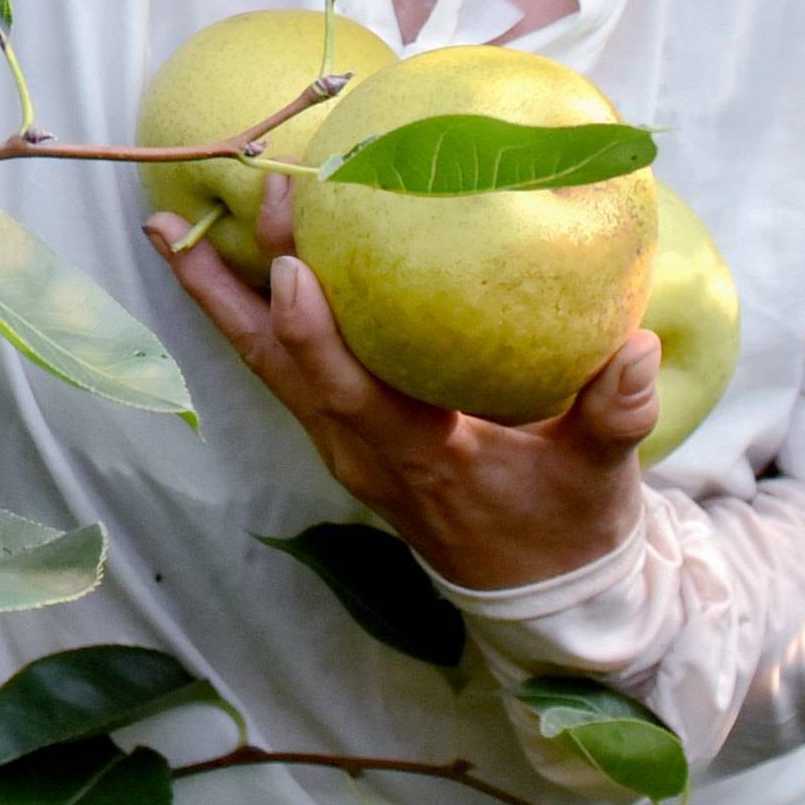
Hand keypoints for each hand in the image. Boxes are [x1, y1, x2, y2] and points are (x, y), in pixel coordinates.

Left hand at [153, 169, 660, 595]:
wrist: (539, 590)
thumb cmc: (568, 526)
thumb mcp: (602, 480)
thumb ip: (616, 416)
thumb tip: (635, 347)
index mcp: (420, 459)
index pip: (353, 396)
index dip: (317, 336)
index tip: (292, 268)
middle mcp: (362, 452)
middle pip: (283, 367)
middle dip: (239, 292)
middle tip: (203, 214)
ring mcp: (344, 444)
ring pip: (267, 366)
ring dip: (221, 298)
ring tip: (169, 228)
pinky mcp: (345, 432)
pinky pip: (283, 368)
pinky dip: (251, 314)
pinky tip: (233, 258)